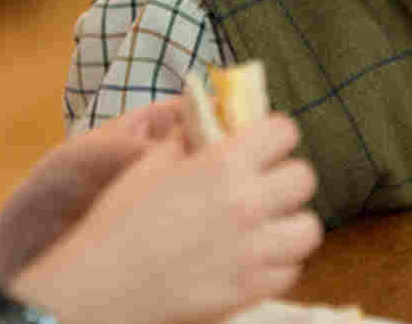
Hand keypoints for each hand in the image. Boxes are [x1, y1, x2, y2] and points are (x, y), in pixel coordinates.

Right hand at [9, 114, 322, 323]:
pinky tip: (253, 257)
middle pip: (304, 178)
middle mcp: (248, 203)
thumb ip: (191, 140)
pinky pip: (291, 270)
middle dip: (285, 177)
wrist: (103, 283)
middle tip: (263, 185)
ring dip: (289, 222)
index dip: (273, 135)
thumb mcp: (151, 163)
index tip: (262, 145)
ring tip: (265, 225)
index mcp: (224, 164)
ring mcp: (254, 250)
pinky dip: (278, 263)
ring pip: (308, 228)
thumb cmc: (119, 218)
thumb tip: (213, 123)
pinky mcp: (252, 289)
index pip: (285, 132)